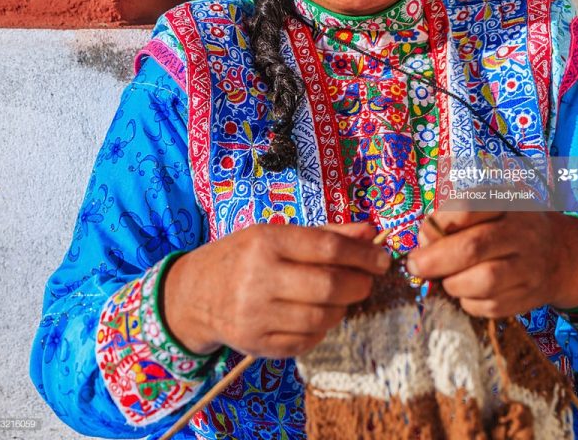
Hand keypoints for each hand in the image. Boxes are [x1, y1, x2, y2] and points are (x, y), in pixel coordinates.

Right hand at [163, 221, 389, 357]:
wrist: (195, 293)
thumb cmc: (244, 255)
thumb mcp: (278, 233)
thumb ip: (327, 234)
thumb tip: (372, 233)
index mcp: (266, 241)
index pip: (327, 248)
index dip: (362, 255)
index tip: (382, 259)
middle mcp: (258, 277)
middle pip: (328, 286)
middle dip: (359, 285)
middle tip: (367, 282)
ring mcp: (255, 315)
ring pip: (321, 318)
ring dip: (343, 309)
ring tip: (342, 298)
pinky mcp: (256, 344)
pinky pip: (305, 341)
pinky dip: (322, 328)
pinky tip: (319, 315)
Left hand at [405, 211, 577, 317]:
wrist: (563, 253)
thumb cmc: (509, 226)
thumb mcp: (488, 208)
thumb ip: (453, 217)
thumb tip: (424, 241)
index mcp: (507, 202)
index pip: (467, 208)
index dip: (438, 224)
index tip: (423, 236)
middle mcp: (522, 232)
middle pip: (472, 248)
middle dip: (435, 261)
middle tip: (416, 267)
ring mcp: (530, 266)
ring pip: (483, 282)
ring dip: (453, 284)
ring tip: (446, 279)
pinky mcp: (530, 296)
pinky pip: (491, 307)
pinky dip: (469, 302)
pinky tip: (467, 292)